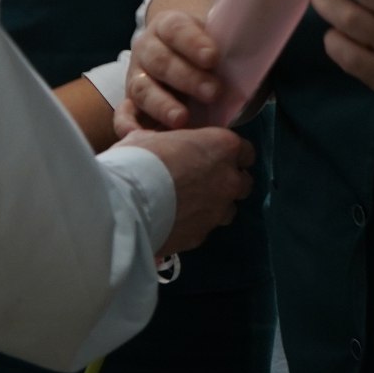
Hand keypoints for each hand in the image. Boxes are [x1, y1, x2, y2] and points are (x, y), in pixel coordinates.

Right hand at [117, 126, 253, 257]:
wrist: (128, 204)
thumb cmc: (140, 159)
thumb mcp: (149, 136)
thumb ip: (167, 141)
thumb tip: (160, 145)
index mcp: (222, 147)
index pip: (245, 151)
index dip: (231, 153)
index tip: (215, 154)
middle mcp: (229, 180)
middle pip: (243, 182)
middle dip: (229, 180)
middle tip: (204, 179)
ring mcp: (218, 211)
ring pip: (228, 209)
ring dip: (216, 205)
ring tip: (190, 203)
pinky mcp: (202, 236)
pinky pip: (205, 227)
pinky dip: (196, 223)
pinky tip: (176, 221)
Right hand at [124, 9, 228, 133]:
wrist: (188, 63)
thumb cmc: (212, 58)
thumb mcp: (223, 46)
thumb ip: (236, 54)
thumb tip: (257, 69)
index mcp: (170, 26)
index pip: (177, 29)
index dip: (193, 42)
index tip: (213, 57)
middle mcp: (148, 48)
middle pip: (161, 60)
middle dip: (187, 77)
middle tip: (213, 92)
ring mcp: (137, 76)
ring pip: (142, 87)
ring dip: (162, 104)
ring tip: (183, 119)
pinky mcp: (132, 103)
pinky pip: (124, 114)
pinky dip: (128, 125)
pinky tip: (143, 136)